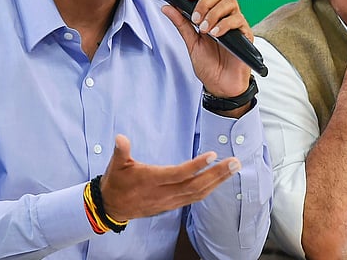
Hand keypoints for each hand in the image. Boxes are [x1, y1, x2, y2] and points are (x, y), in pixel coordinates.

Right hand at [99, 134, 239, 220]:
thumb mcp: (116, 165)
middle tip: (234, 162)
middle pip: (195, 185)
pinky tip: (219, 180)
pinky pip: (194, 198)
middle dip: (217, 174)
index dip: (196, 166)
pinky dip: (209, 189)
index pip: (179, 174)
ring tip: (233, 168)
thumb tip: (121, 138)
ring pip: (198, 193)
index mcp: (152, 180)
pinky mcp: (172, 205)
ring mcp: (170, 201)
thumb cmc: (117, 183)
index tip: (213, 154)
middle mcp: (164, 193)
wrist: (112, 207)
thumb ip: (121, 151)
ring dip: (218, 181)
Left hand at [162, 0, 251, 97]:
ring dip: (213, 13)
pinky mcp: (245, 34)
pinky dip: (224, 24)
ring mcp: (236, 23)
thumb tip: (167, 7)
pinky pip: (238, 20)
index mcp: (212, 13)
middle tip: (195, 17)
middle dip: (205, 1)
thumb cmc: (209, 65)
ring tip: (204, 29)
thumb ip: (181, 24)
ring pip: (230, 2)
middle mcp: (225, 15)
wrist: (221, 86)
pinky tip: (215, 34)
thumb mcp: (191, 43)